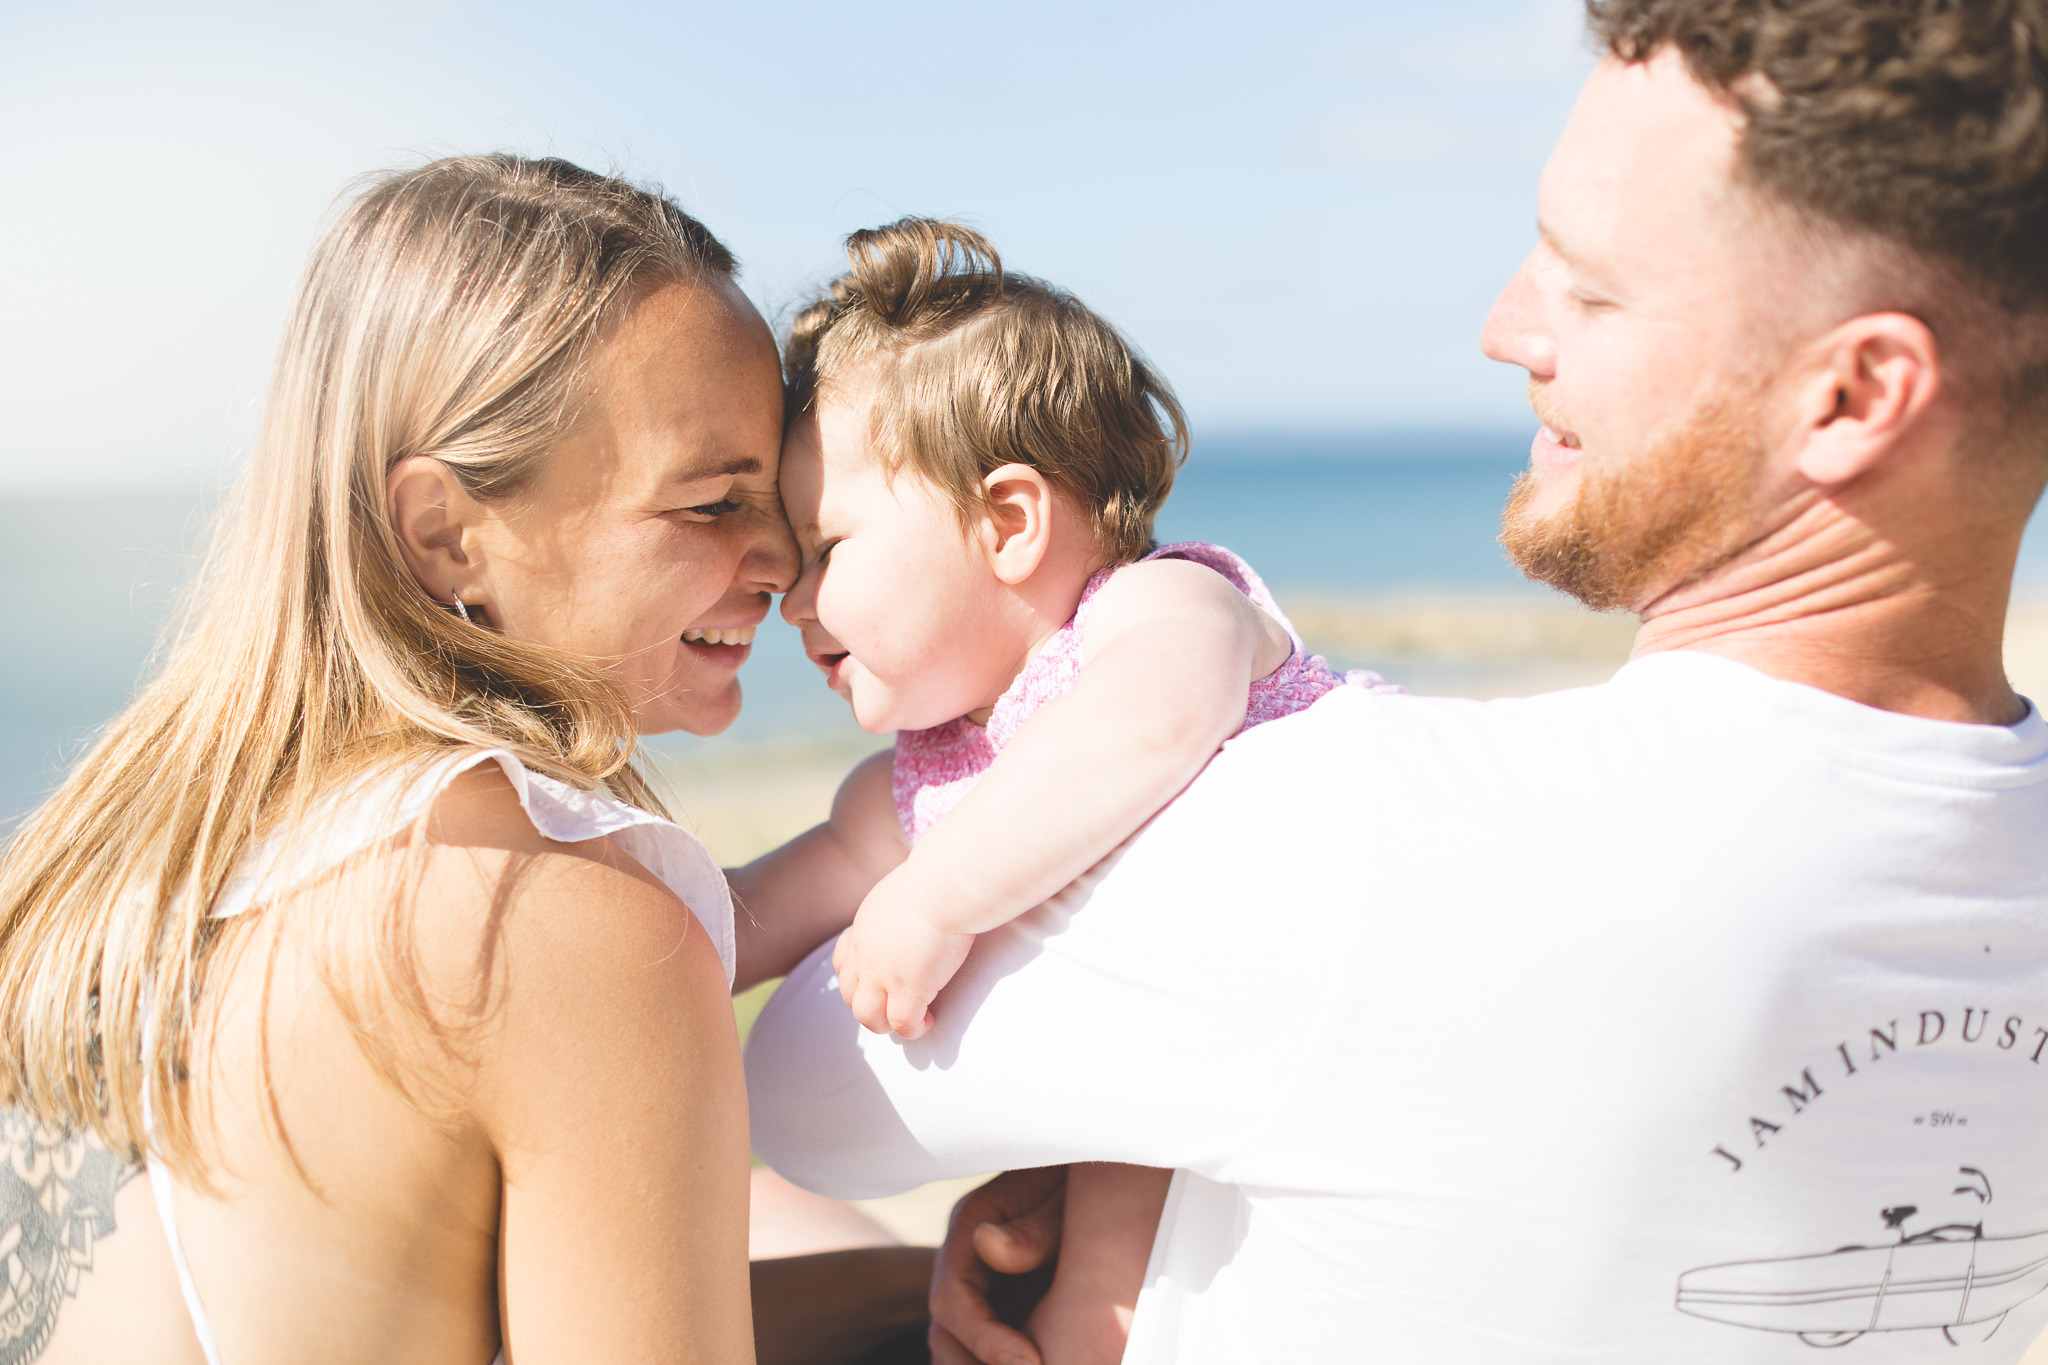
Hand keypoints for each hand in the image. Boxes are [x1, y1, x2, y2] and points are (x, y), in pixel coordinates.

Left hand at [832, 864, 976, 1037]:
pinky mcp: (910, 989)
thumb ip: (904, 904)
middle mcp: (866, 954)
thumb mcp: (906, 888)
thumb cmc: (937, 878)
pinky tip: (930, 1020)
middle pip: (850, 995)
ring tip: (911, 1020)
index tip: (879, 980)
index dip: (857, 978)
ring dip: (886, 1024)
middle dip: (870, 1006)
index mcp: (864, 928)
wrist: (944, 885)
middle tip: (895, 1005)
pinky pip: (903, 1024)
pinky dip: (914, 1029)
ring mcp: (884, 975)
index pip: (843, 962)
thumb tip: (925, 898)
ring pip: (868, 1017)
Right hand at [928, 1168, 1067, 1364]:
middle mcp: (965, 1260)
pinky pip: (989, 1344)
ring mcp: (981, 1284)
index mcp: (971, 1226)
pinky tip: (1045, 1362)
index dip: (984, 1340)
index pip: (952, 1298)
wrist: (1099, 1169)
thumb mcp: (1062, 1193)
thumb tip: (988, 1246)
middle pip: (945, 1333)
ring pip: (959, 1345)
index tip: (1031, 1364)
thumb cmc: (1079, 1177)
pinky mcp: (1005, 1302)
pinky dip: (1002, 1361)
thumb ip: (1034, 1226)